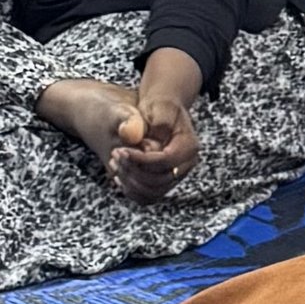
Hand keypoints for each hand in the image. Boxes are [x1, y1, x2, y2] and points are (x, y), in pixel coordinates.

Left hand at [109, 87, 200, 202]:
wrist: (163, 113)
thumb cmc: (161, 107)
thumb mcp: (160, 106)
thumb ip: (154, 122)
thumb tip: (136, 137)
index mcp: (189, 146)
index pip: (165, 161)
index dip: (142, 159)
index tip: (121, 151)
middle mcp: (186, 164)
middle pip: (160, 180)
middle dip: (134, 170)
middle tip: (115, 155)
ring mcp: (177, 175)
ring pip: (154, 191)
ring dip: (131, 181)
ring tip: (115, 163)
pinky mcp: (165, 182)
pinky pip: (149, 196)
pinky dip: (132, 191)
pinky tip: (119, 176)